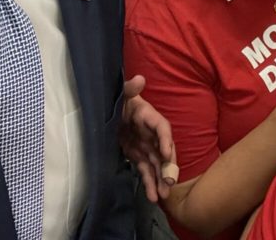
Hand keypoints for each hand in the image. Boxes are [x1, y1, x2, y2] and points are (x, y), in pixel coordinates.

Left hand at [121, 75, 176, 201]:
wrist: (106, 112)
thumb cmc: (116, 100)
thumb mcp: (120, 94)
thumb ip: (129, 88)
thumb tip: (139, 79)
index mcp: (148, 116)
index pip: (162, 128)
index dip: (165, 140)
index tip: (167, 155)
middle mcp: (151, 134)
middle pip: (163, 151)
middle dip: (168, 167)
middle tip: (169, 182)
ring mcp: (145, 147)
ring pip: (156, 166)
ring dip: (161, 180)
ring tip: (162, 196)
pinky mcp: (137, 157)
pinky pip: (146, 172)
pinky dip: (150, 184)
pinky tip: (153, 197)